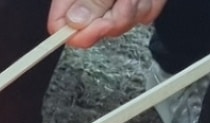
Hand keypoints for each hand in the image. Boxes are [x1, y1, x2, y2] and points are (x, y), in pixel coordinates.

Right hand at [48, 0, 165, 47]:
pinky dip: (149, 6)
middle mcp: (91, 0)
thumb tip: (74, 23)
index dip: (74, 33)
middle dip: (114, 19)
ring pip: (120, 27)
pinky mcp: (136, 6)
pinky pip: (141, 18)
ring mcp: (114, 4)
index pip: (59, 24)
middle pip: (90, 30)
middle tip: (125, 1)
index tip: (98, 28)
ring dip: (134, 11)